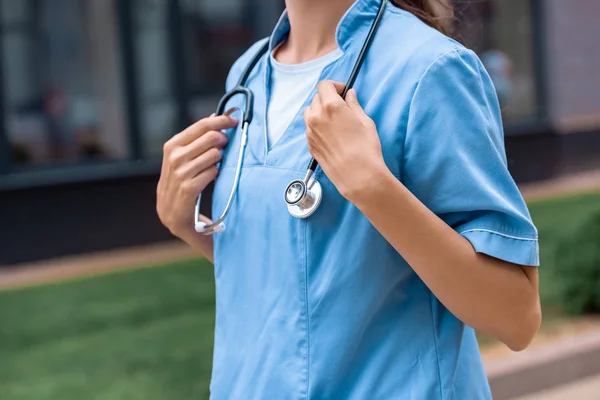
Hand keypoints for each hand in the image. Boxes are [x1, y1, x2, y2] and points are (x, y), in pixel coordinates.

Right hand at [157, 114, 237, 238]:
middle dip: (223, 140)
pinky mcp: (189, 188)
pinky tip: (211, 178)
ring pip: (215, 155)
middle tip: (226, 146)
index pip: (201, 125)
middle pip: (211, 137)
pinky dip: (216, 174)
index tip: (235, 121)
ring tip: (214, 165)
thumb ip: (197, 138)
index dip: (221, 121)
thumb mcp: (182, 157)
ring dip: (220, 159)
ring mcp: (181, 173)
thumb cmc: (181, 181)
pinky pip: (213, 172)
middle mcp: (174, 157)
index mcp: (172, 145)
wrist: (172, 213)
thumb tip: (214, 116)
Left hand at [304, 81, 386, 200]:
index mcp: (331, 106)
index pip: (324, 85)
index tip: (342, 91)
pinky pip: (309, 128)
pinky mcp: (310, 145)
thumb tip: (349, 95)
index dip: (334, 86)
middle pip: (316, 98)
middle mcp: (316, 117)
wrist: (358, 175)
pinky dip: (317, 125)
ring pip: (309, 113)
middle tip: (341, 106)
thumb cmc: (365, 149)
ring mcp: (310, 132)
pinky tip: (330, 134)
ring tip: (333, 120)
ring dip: (319, 111)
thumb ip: (354, 105)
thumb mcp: (365, 122)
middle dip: (327, 98)